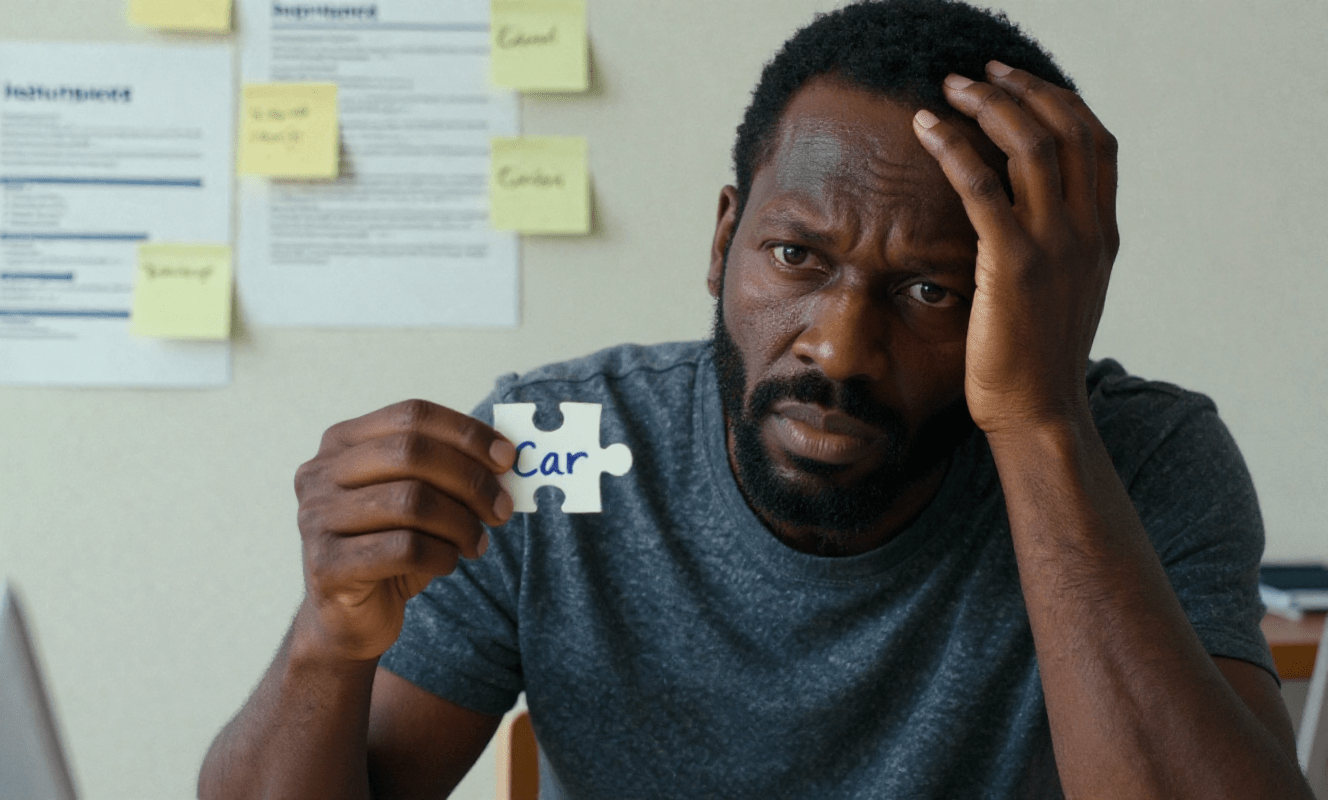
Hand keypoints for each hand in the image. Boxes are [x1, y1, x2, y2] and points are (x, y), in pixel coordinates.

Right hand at [292, 399, 515, 661]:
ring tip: (477, 542)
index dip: (466, 433)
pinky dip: (442, 555)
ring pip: (411, 502)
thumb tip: (506, 455)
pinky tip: (449, 562)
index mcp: (343, 442)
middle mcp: (320, 473)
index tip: (507, 457)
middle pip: (412, 453)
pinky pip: (404, 549)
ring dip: (460, 522)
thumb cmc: (391, 547)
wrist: (349, 617)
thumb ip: (450, 470)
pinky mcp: (326, 565)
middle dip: (469, 479)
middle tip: (501, 508)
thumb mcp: (420, 499)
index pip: (412, 415)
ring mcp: (316, 518)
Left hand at [912, 61, 1118, 437]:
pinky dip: (954, 148)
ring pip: (1032, 146)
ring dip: (989, 105)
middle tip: (979, 72)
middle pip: (1068, 130)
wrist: (1039, 413)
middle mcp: (1087, 232)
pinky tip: (928, 128)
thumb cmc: (1037, 362)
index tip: (1022, 85)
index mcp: (1102, 235)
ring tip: (951, 87)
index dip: (1061, 102)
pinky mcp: (1014, 265)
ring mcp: (1056, 246)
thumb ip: (1057, 251)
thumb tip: (1029, 220)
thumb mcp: (1063, 295)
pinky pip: (984, 188)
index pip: (1096, 143)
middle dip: (1023, 90)